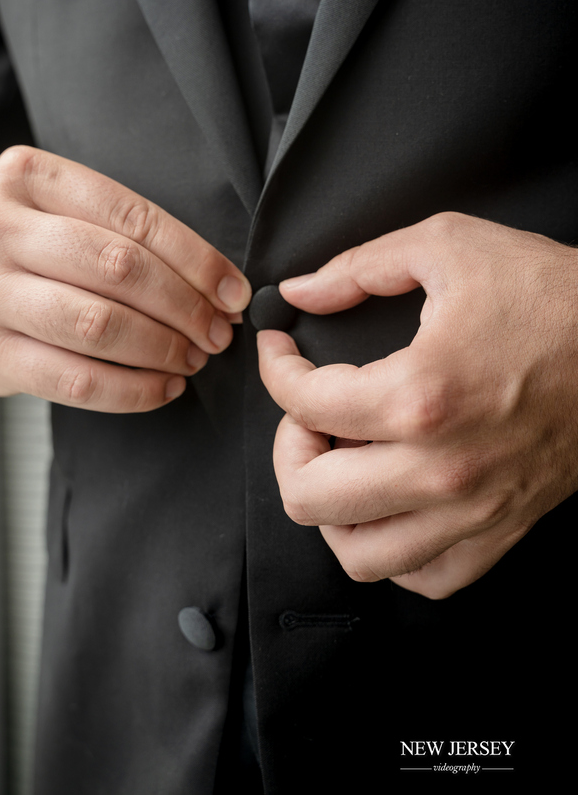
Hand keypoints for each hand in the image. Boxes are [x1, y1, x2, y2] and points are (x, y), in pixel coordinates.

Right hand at [0, 146, 250, 411]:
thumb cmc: (42, 254)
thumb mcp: (77, 217)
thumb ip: (140, 239)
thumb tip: (225, 290)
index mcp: (27, 176)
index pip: (132, 218)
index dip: (196, 260)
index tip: (233, 292)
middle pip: (117, 268)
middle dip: (184, 306)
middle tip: (218, 331)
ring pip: (98, 325)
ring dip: (162, 348)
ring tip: (193, 358)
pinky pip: (76, 381)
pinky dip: (133, 390)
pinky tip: (163, 386)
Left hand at [257, 212, 577, 598]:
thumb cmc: (551, 295)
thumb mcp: (448, 246)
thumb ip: (359, 267)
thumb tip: (301, 291)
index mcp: (420, 394)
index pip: (303, 402)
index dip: (275, 368)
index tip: (281, 352)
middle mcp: (441, 468)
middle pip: (310, 496)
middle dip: (288, 447)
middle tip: (304, 414)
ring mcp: (474, 509)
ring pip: (360, 555)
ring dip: (331, 510)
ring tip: (341, 464)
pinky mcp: (503, 528)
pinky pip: (426, 578)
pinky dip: (392, 550)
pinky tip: (390, 503)